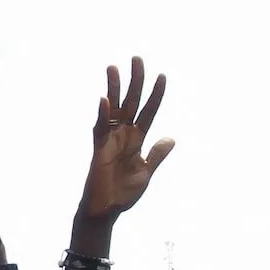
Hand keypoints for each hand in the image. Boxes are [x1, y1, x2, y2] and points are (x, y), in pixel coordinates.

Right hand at [76, 59, 175, 222]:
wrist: (105, 210)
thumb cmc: (123, 194)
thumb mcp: (145, 173)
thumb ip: (156, 155)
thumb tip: (171, 138)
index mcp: (137, 140)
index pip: (148, 112)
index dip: (156, 95)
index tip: (162, 76)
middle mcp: (123, 135)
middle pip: (131, 103)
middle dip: (135, 81)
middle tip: (137, 59)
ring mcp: (110, 140)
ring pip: (113, 110)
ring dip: (114, 89)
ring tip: (114, 68)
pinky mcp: (98, 150)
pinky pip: (100, 129)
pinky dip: (103, 116)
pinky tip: (105, 101)